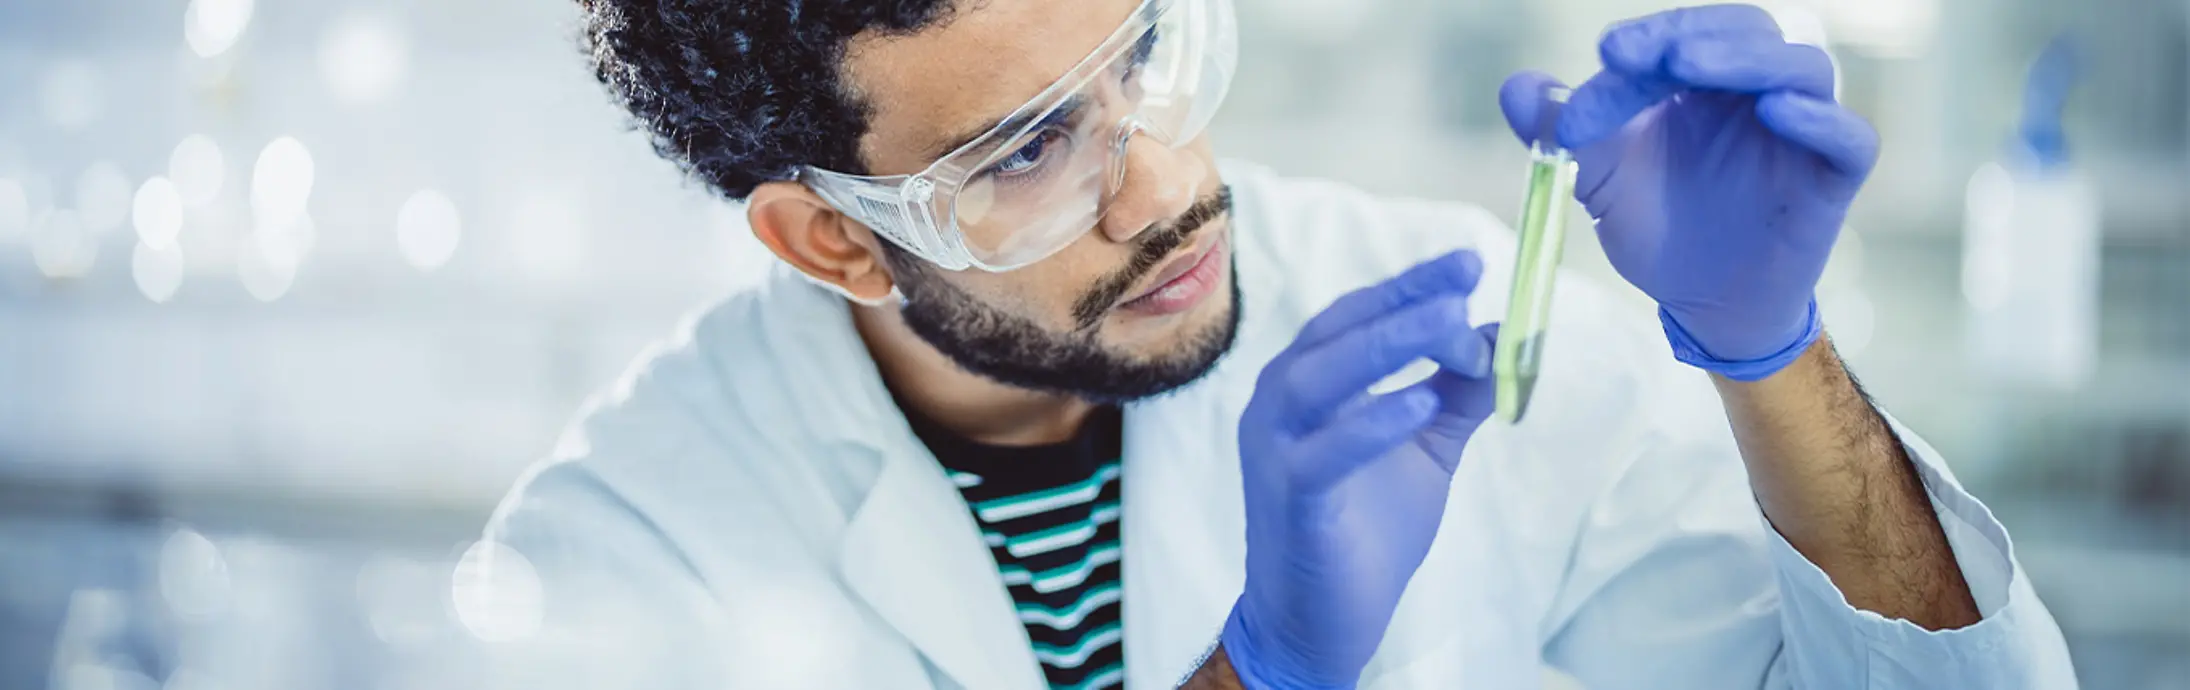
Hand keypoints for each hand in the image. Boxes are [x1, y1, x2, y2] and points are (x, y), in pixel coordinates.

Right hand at [1223, 251, 1498, 688]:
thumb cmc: (1364, 528)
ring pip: (1321, 378)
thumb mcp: (1425, 449)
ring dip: (1387, 345)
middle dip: (1404, 302)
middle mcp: (1279, 402)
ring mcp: (1276, 448)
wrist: (1316, 619)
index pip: (1357, 315)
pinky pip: (1324, 452)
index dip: (1409, 286)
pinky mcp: (1290, 496)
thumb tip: (1501, 337)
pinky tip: (1419, 404)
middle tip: (1464, 281)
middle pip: (1339, 333)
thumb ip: (1455, 394)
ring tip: (1450, 325)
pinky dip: (1369, 424)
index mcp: (1306, 382)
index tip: (1468, 265)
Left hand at [1497, 4, 1878, 376]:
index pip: (1686, 36)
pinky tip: (1776, 111)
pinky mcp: (1832, 178)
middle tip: (1641, 54)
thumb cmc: (1659, 224)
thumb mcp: (1598, 174)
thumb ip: (1560, 128)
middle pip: (1747, 33)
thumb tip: (1514, 87)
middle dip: (1692, 35)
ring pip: (1801, 69)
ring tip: (1693, 65)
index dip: (1649, 39)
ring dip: (1748, 60)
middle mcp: (1757, 93)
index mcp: (1704, 81)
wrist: (1700, 304)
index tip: (1608, 54)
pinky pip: (1848, 137)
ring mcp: (1800, 132)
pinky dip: (1818, 119)